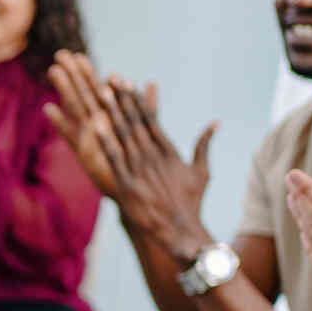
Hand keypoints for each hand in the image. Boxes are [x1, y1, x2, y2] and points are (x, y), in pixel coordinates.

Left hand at [47, 52, 215, 257]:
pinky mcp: (128, 186)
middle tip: (109, 78)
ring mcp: (140, 171)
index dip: (136, 100)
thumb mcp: (201, 172)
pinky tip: (96, 126)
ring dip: (112, 113)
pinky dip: (106, 143)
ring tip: (101, 93)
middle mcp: (154, 157)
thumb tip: (216, 123)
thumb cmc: (190, 203)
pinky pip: (114, 160)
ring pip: (124, 136)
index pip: (150, 119)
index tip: (126, 83)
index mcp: (168, 151)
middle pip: (134, 122)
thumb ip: (203, 145)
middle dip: (121, 99)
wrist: (181, 232)